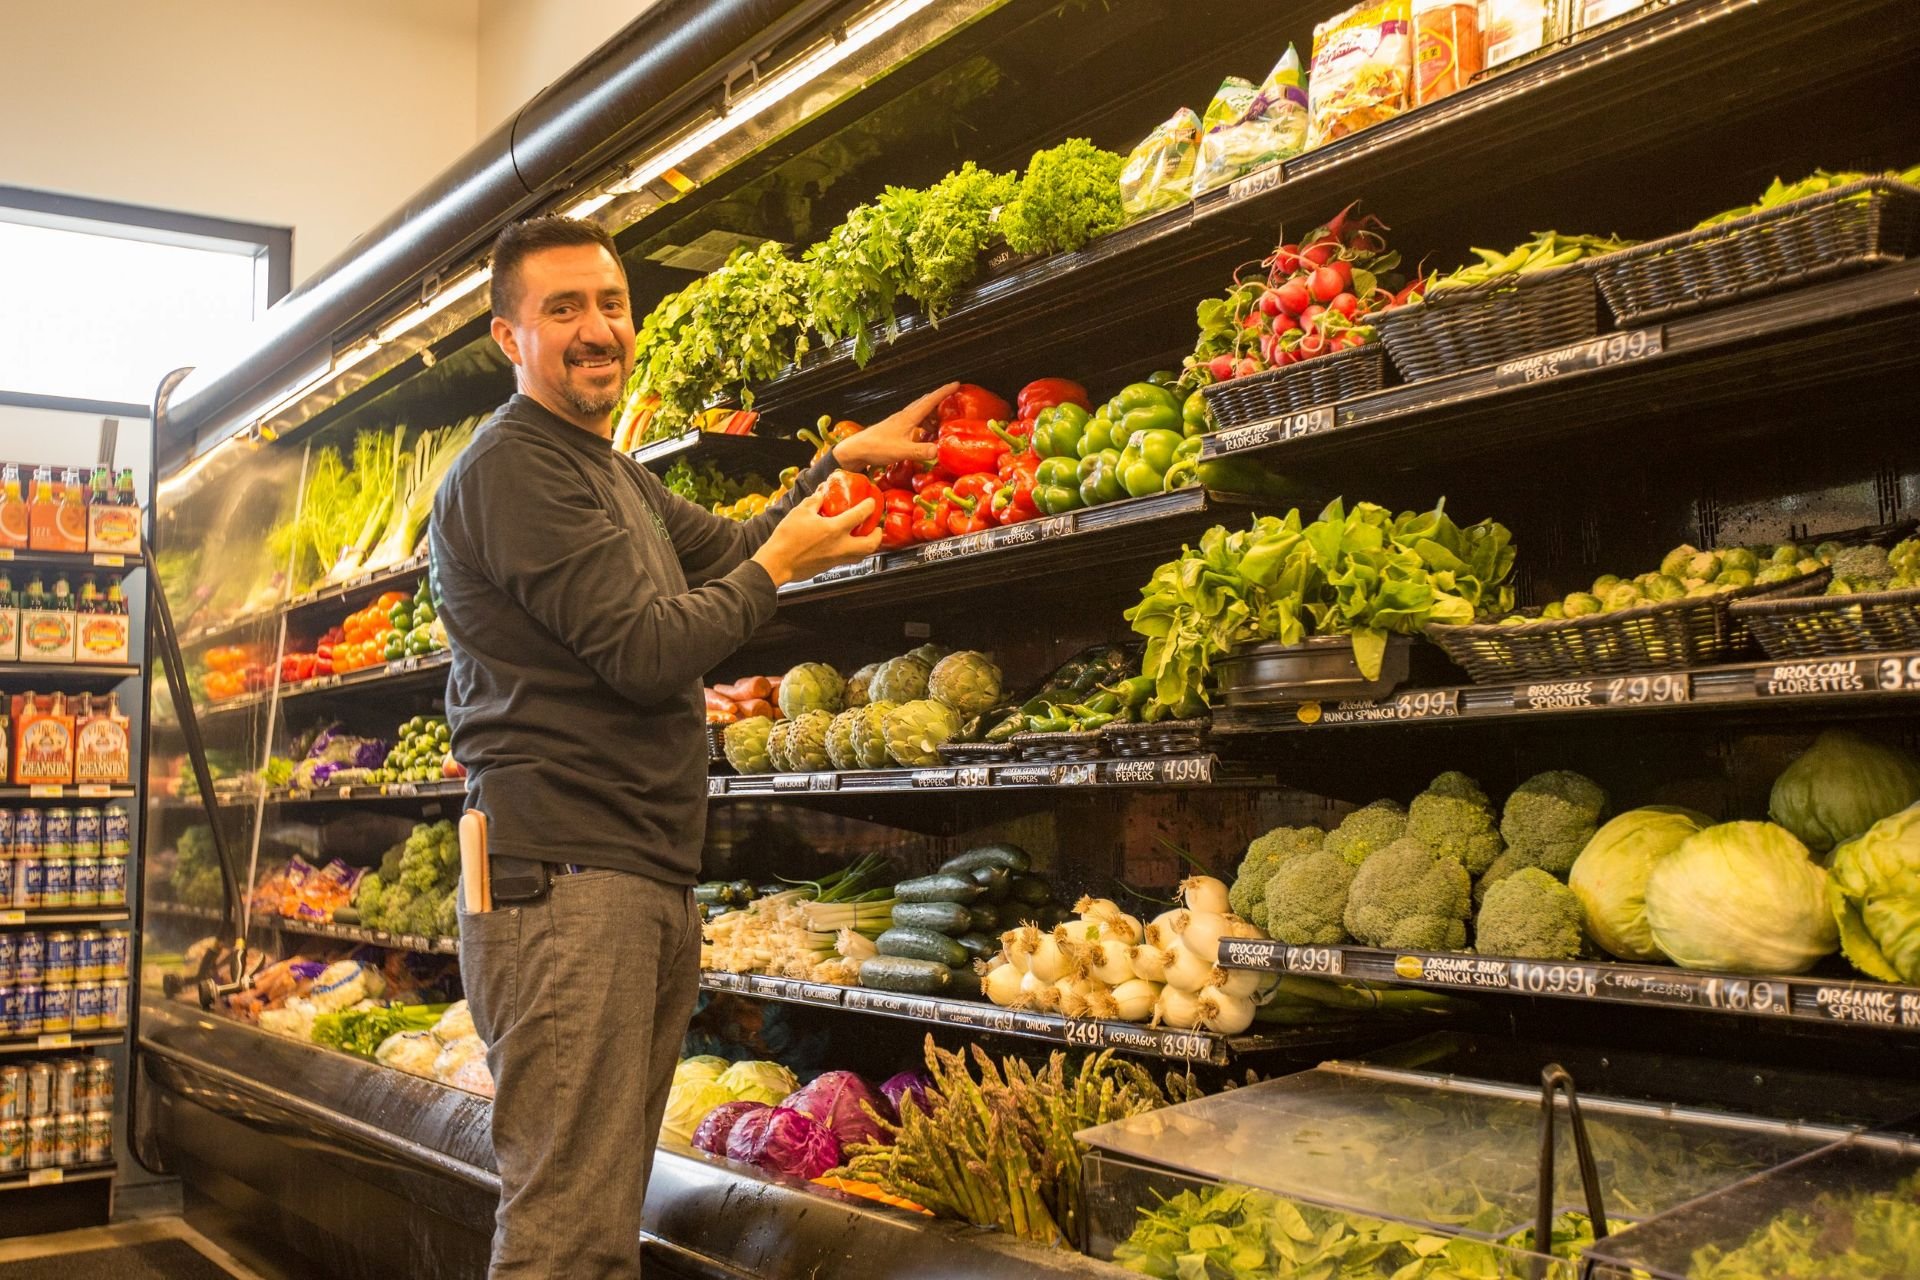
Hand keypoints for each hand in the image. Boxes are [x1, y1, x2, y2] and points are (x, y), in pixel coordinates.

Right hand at [751, 491, 883, 586]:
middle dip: (877, 535)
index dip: (869, 506)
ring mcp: (836, 559)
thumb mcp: (800, 512)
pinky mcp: (830, 567)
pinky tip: (846, 546)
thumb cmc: (786, 538)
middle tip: (876, 528)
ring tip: (866, 538)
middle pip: (870, 544)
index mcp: (834, 529)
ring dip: (868, 547)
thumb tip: (821, 494)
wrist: (777, 563)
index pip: (860, 515)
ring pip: (862, 556)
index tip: (871, 502)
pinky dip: (854, 553)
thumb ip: (814, 501)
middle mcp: (840, 546)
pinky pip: (849, 560)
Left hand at [832, 382, 958, 470]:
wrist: (856, 450)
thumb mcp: (902, 451)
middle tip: (952, 399)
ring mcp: (898, 422)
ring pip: (919, 412)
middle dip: (940, 399)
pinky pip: (913, 421)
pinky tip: (924, 433)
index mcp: (908, 418)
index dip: (944, 392)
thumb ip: (921, 451)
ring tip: (941, 422)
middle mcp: (904, 416)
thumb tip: (939, 450)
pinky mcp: (894, 429)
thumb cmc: (877, 448)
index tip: (956, 384)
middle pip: (925, 403)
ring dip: (931, 414)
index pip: (930, 401)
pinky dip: (922, 423)